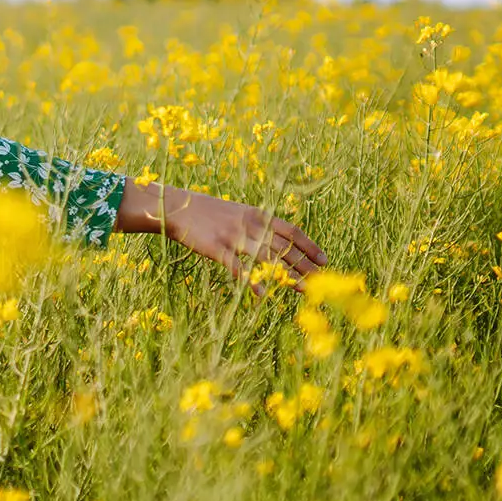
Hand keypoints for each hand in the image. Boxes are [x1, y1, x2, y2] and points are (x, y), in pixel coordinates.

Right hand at [118, 181, 326, 289]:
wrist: (176, 207)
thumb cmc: (207, 212)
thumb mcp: (237, 212)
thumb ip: (257, 225)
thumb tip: (278, 240)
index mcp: (258, 215)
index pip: (291, 231)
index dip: (310, 246)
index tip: (325, 260)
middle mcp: (250, 225)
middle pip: (284, 247)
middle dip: (305, 265)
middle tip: (321, 281)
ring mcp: (234, 237)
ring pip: (268, 258)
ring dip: (287, 275)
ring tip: (302, 289)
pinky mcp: (217, 249)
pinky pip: (238, 267)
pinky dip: (252, 280)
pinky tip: (264, 293)